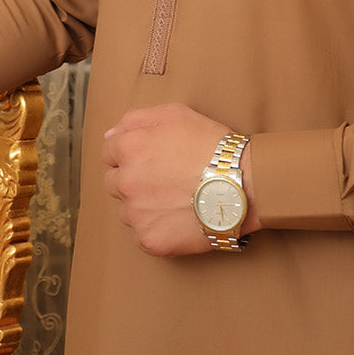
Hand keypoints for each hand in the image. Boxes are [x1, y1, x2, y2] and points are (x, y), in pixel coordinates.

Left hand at [102, 102, 259, 256]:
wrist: (243, 183)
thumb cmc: (212, 144)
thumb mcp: (176, 114)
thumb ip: (135, 119)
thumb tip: (110, 136)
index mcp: (129, 149)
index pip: (109, 153)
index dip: (132, 153)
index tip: (152, 158)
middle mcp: (125, 182)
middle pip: (113, 183)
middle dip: (133, 179)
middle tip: (165, 178)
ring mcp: (136, 214)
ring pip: (127, 210)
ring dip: (143, 205)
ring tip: (176, 199)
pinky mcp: (150, 240)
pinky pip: (142, 234)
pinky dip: (157, 227)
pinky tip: (179, 217)